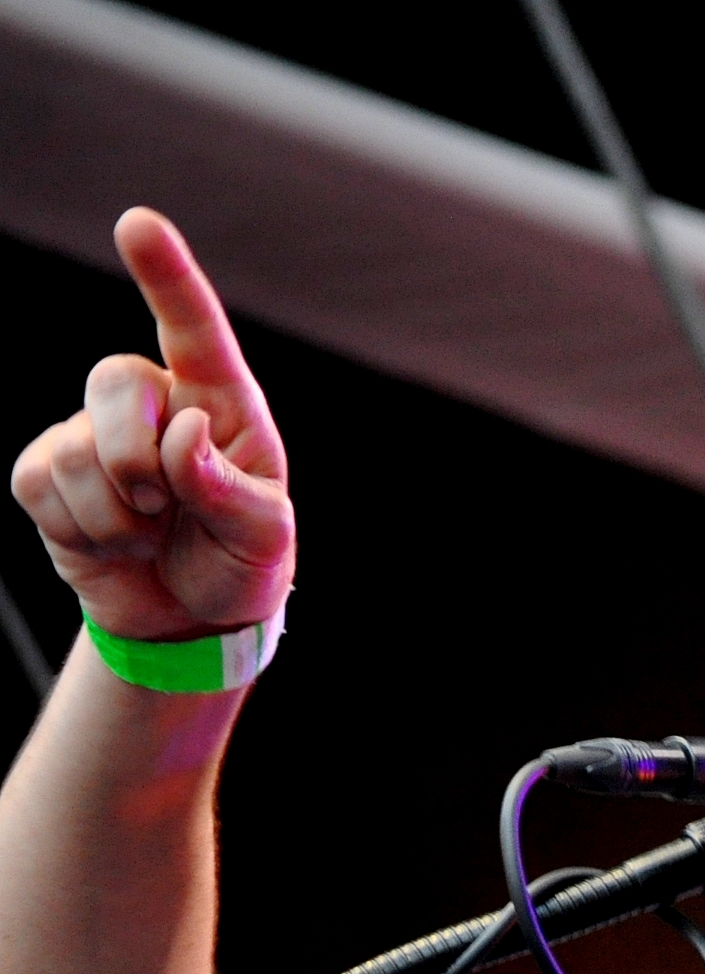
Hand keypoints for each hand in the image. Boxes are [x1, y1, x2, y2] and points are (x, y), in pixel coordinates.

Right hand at [10, 208, 292, 644]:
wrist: (190, 616)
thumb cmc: (240, 563)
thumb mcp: (263, 538)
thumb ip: (229, 490)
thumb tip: (184, 434)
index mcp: (222, 404)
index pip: (194, 330)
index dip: (167, 276)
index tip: (138, 223)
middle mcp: (156, 403)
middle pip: (114, 380)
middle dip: (135, 456)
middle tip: (162, 507)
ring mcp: (93, 432)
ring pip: (73, 448)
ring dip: (116, 516)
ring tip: (149, 535)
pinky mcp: (46, 470)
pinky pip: (38, 484)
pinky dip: (81, 531)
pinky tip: (112, 542)